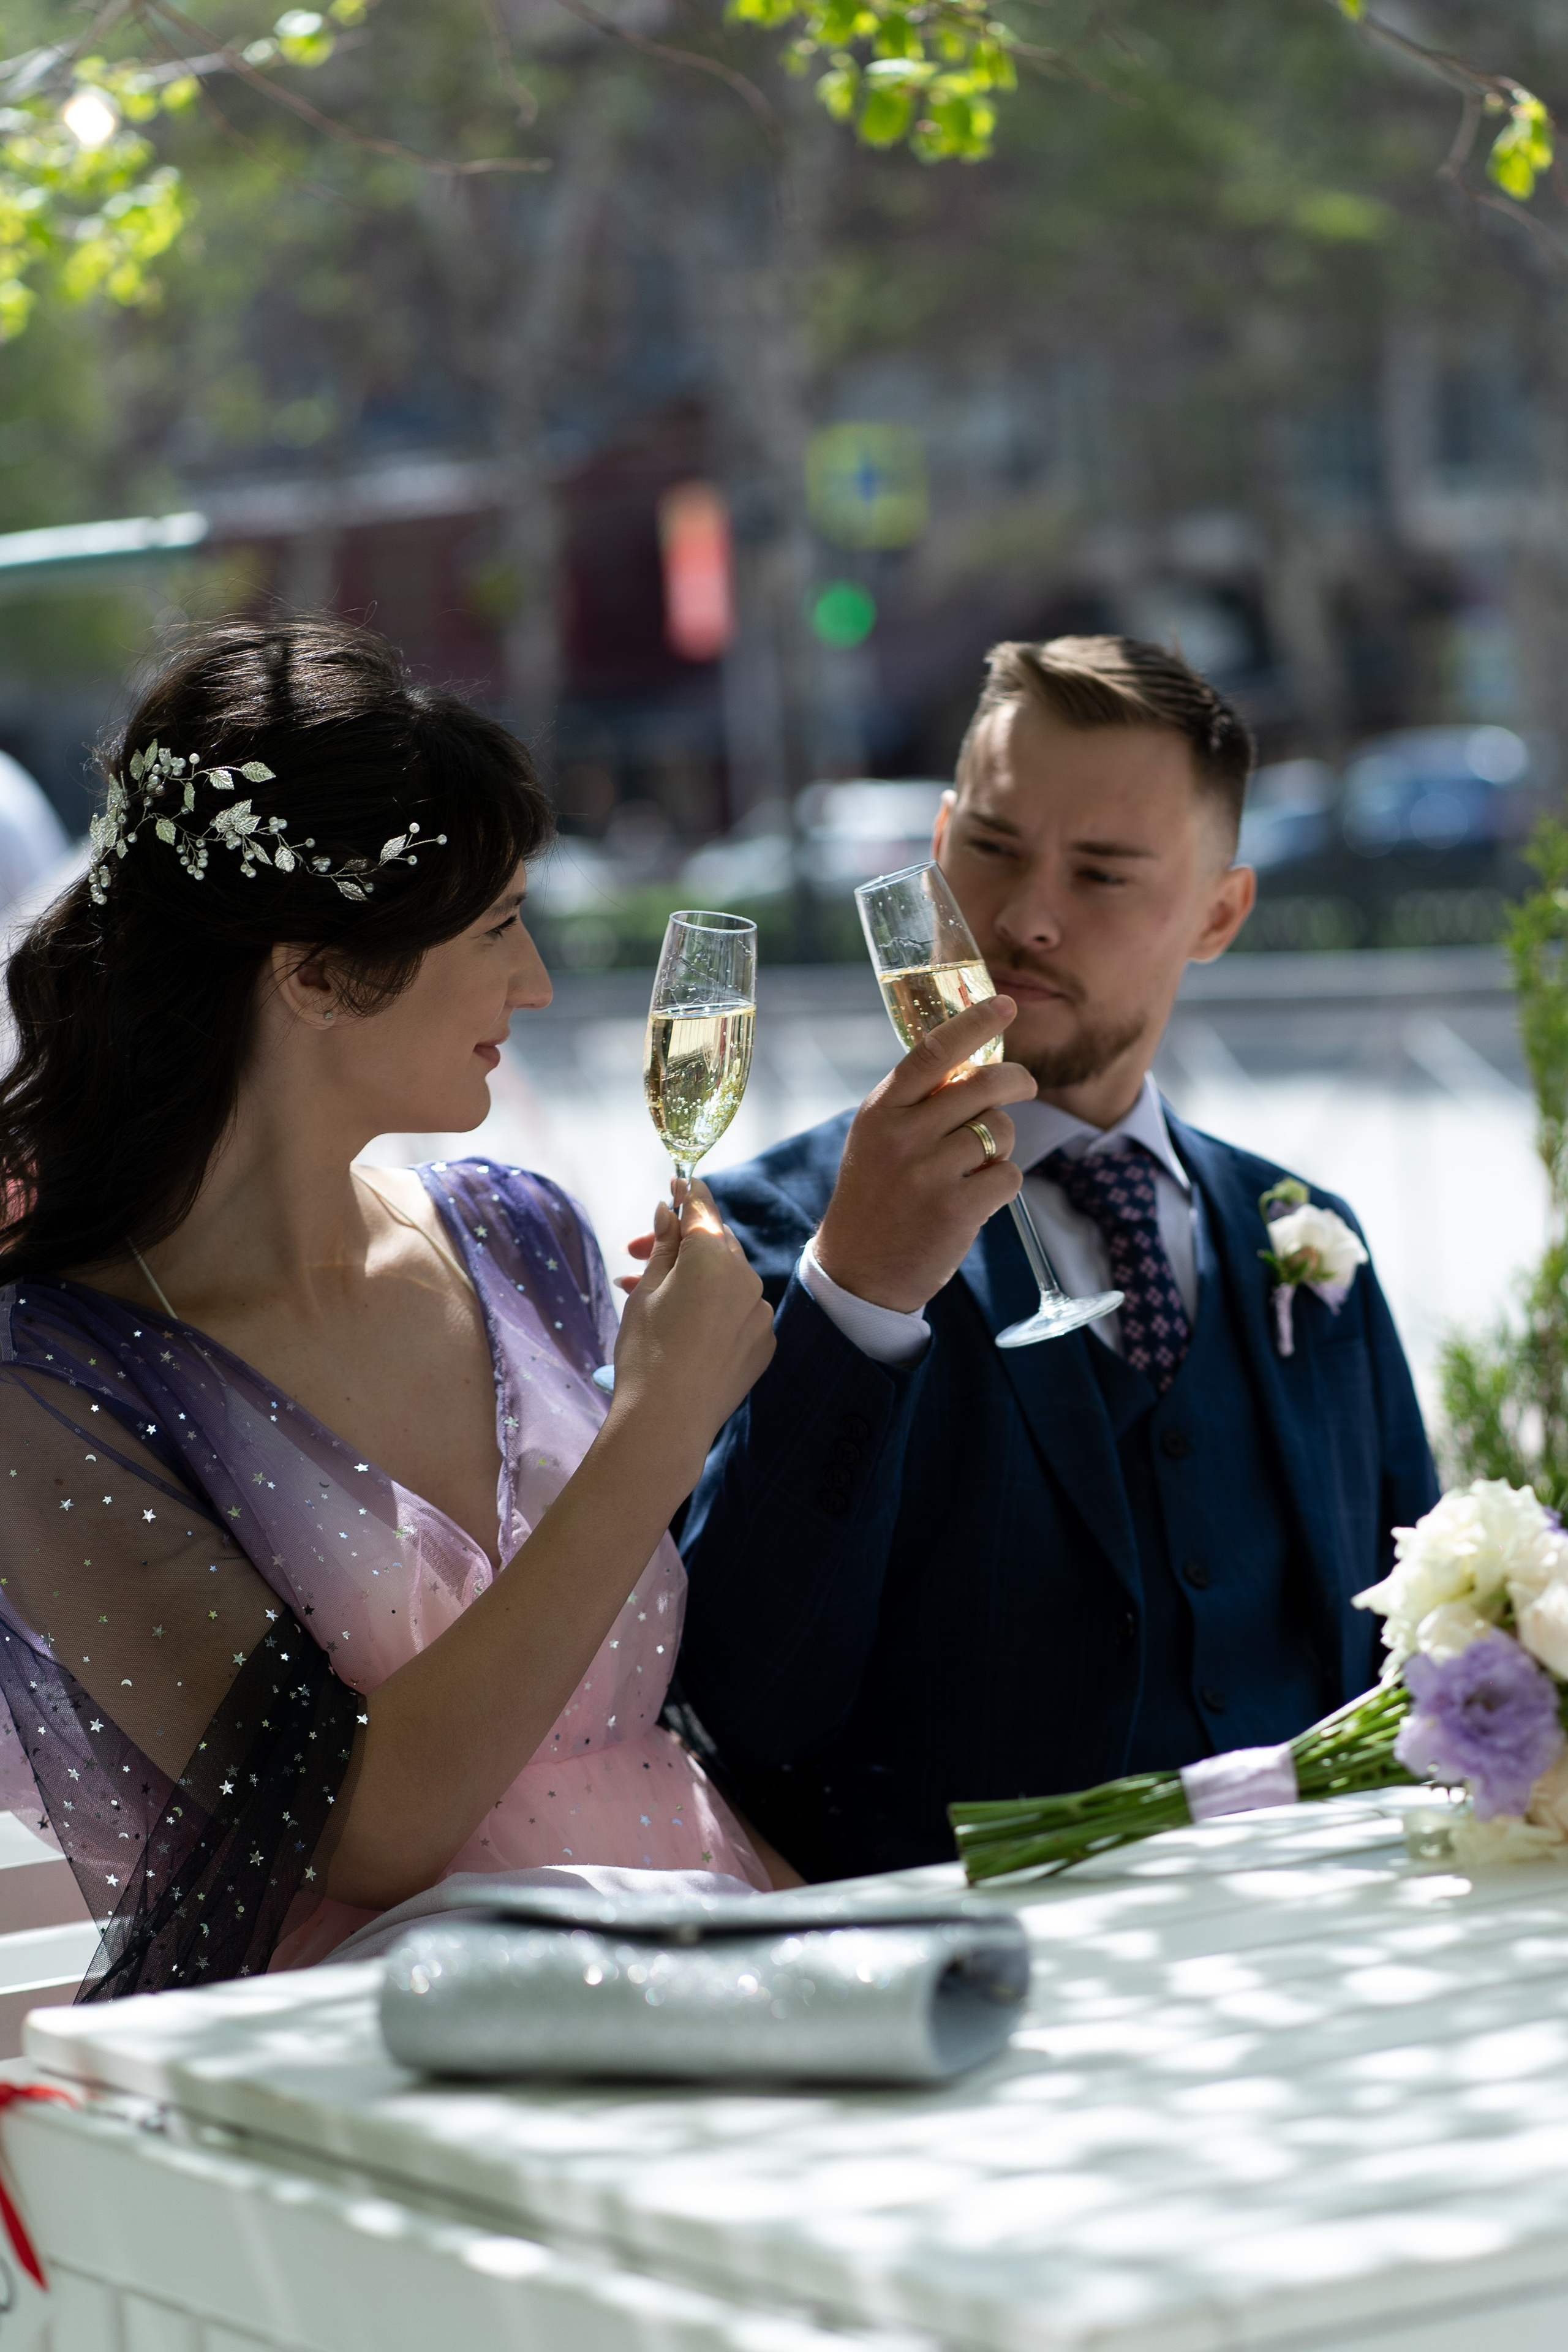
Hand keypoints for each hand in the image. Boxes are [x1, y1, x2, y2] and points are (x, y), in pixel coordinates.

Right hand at [606, 1180, 775, 1485]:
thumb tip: (672, 1211)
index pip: (702, 1207)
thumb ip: (664, 1245)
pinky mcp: (763, 1345)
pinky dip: (714, 1309)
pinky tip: (683, 1326)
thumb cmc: (647, 1351)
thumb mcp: (646, 1291)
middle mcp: (748, 1278)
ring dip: (694, 1278)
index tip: (675, 1184)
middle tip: (638, 1254)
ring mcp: (760, 1314)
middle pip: (717, 1243)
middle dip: (681, 1242)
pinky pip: (739, 1312)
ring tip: (648, 1294)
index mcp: (715, 1256)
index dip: (686, 1192)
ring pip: (726, 1279)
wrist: (666, 1422)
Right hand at [812, 996, 1034, 1313]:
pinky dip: (1002, 1183)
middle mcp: (901, 1136)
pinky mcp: (955, 1210)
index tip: (1005, 1004)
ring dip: (1002, 1144)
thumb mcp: (880, 1137)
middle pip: (982, 1086)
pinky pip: (1008, 1175)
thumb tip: (977, 1061)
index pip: (933, 1051)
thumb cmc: (877, 1195)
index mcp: (881, 1110)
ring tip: (976, 1165)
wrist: (859, 1271)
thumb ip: (918, 1102)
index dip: (975, 1023)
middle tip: (1025, 1086)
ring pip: (1000, 1131)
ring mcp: (927, 1173)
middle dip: (1017, 1081)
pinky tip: (976, 1197)